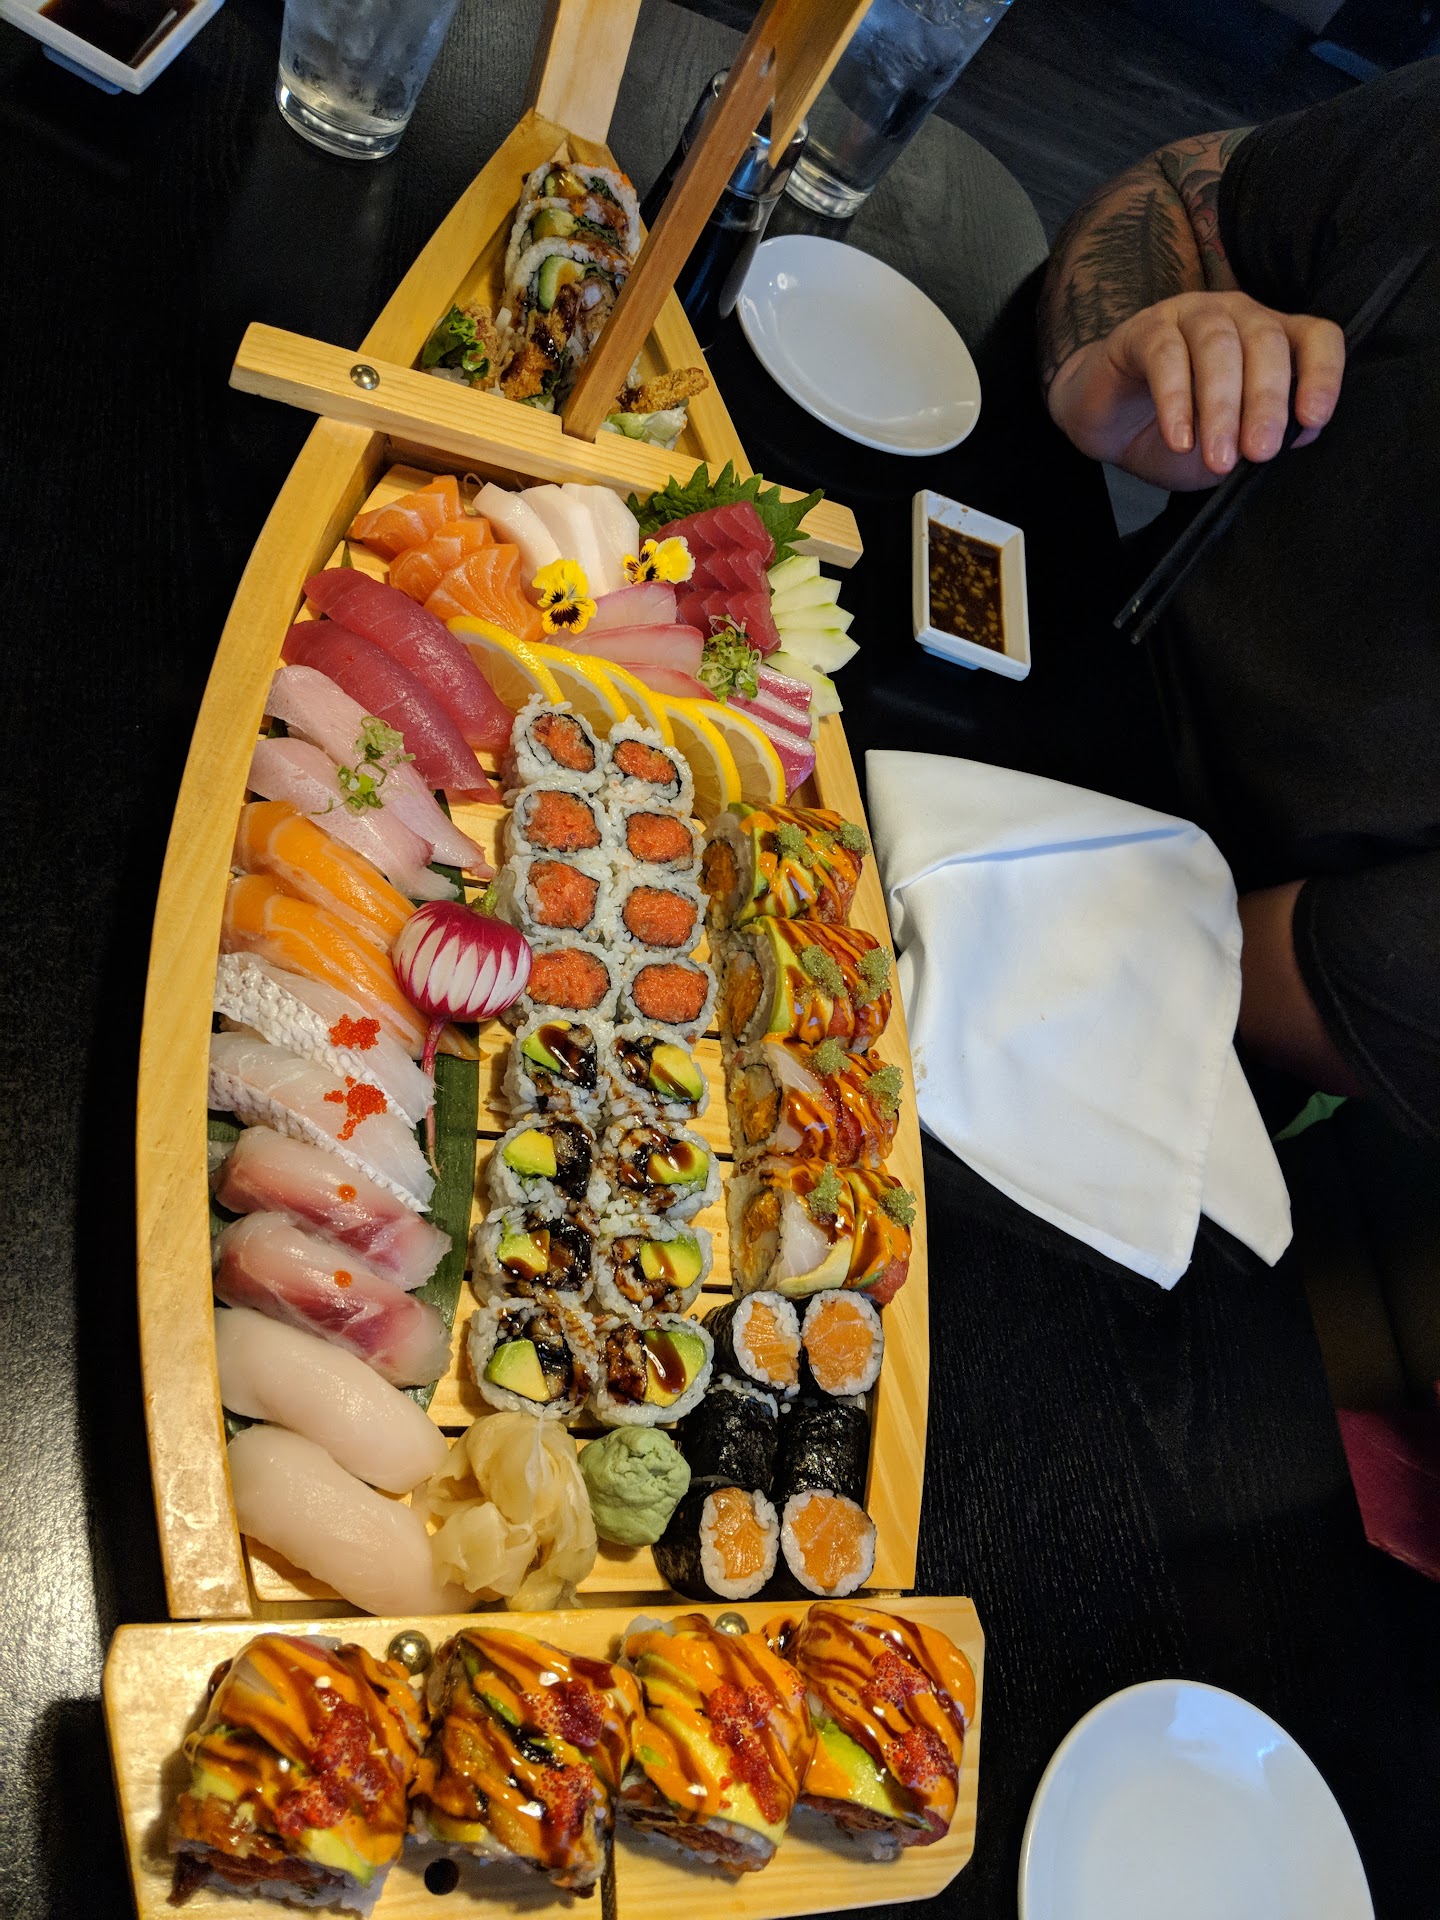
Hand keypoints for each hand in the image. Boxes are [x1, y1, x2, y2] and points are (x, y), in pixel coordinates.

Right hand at [1045, 290, 1344, 490]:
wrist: (1108, 428)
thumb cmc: (1177, 433)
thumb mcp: (1229, 449)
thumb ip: (1262, 439)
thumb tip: (1299, 435)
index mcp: (1270, 339)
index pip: (1316, 338)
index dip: (1322, 373)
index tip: (1312, 418)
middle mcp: (1237, 316)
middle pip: (1266, 341)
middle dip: (1266, 400)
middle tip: (1259, 452)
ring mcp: (1190, 315)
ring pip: (1218, 345)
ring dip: (1222, 405)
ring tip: (1218, 456)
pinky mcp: (1144, 330)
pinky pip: (1165, 355)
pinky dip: (1175, 400)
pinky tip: (1179, 440)